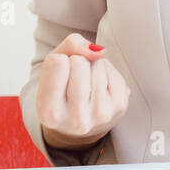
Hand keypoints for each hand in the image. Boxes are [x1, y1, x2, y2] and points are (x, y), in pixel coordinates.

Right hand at [37, 33, 129, 149]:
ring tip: (85, 86)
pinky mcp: (120, 106)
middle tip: (72, 82)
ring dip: (92, 67)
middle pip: (80, 62)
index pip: (58, 62)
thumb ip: (69, 46)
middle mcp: (76, 119)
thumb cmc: (59, 89)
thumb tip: (99, 51)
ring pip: (98, 63)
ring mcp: (101, 114)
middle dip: (76, 63)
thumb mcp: (51, 67)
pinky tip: (98, 87)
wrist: (77, 123)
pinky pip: (113, 69)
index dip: (58, 61)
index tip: (58, 77)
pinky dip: (105, 71)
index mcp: (49, 113)